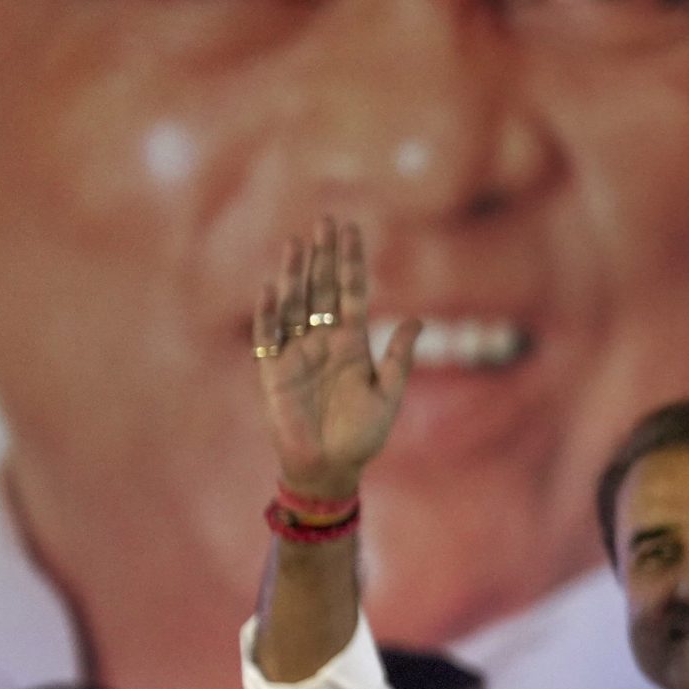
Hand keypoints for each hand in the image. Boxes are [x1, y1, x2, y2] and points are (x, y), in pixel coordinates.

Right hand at [252, 219, 419, 499]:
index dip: (351, 260)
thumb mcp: (389, 392)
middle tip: (326, 220)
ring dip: (295, 274)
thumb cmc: (363, 435)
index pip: (352, 291)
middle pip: (323, 288)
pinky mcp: (273, 372)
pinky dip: (269, 314)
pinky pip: (269, 337)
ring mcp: (297, 353)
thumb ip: (400, 356)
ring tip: (297, 243)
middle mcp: (323, 341)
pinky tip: (271, 288)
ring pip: (295, 304)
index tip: (352, 228)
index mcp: (352, 342)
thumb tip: (420, 320)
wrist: (331, 468)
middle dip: (324, 256)